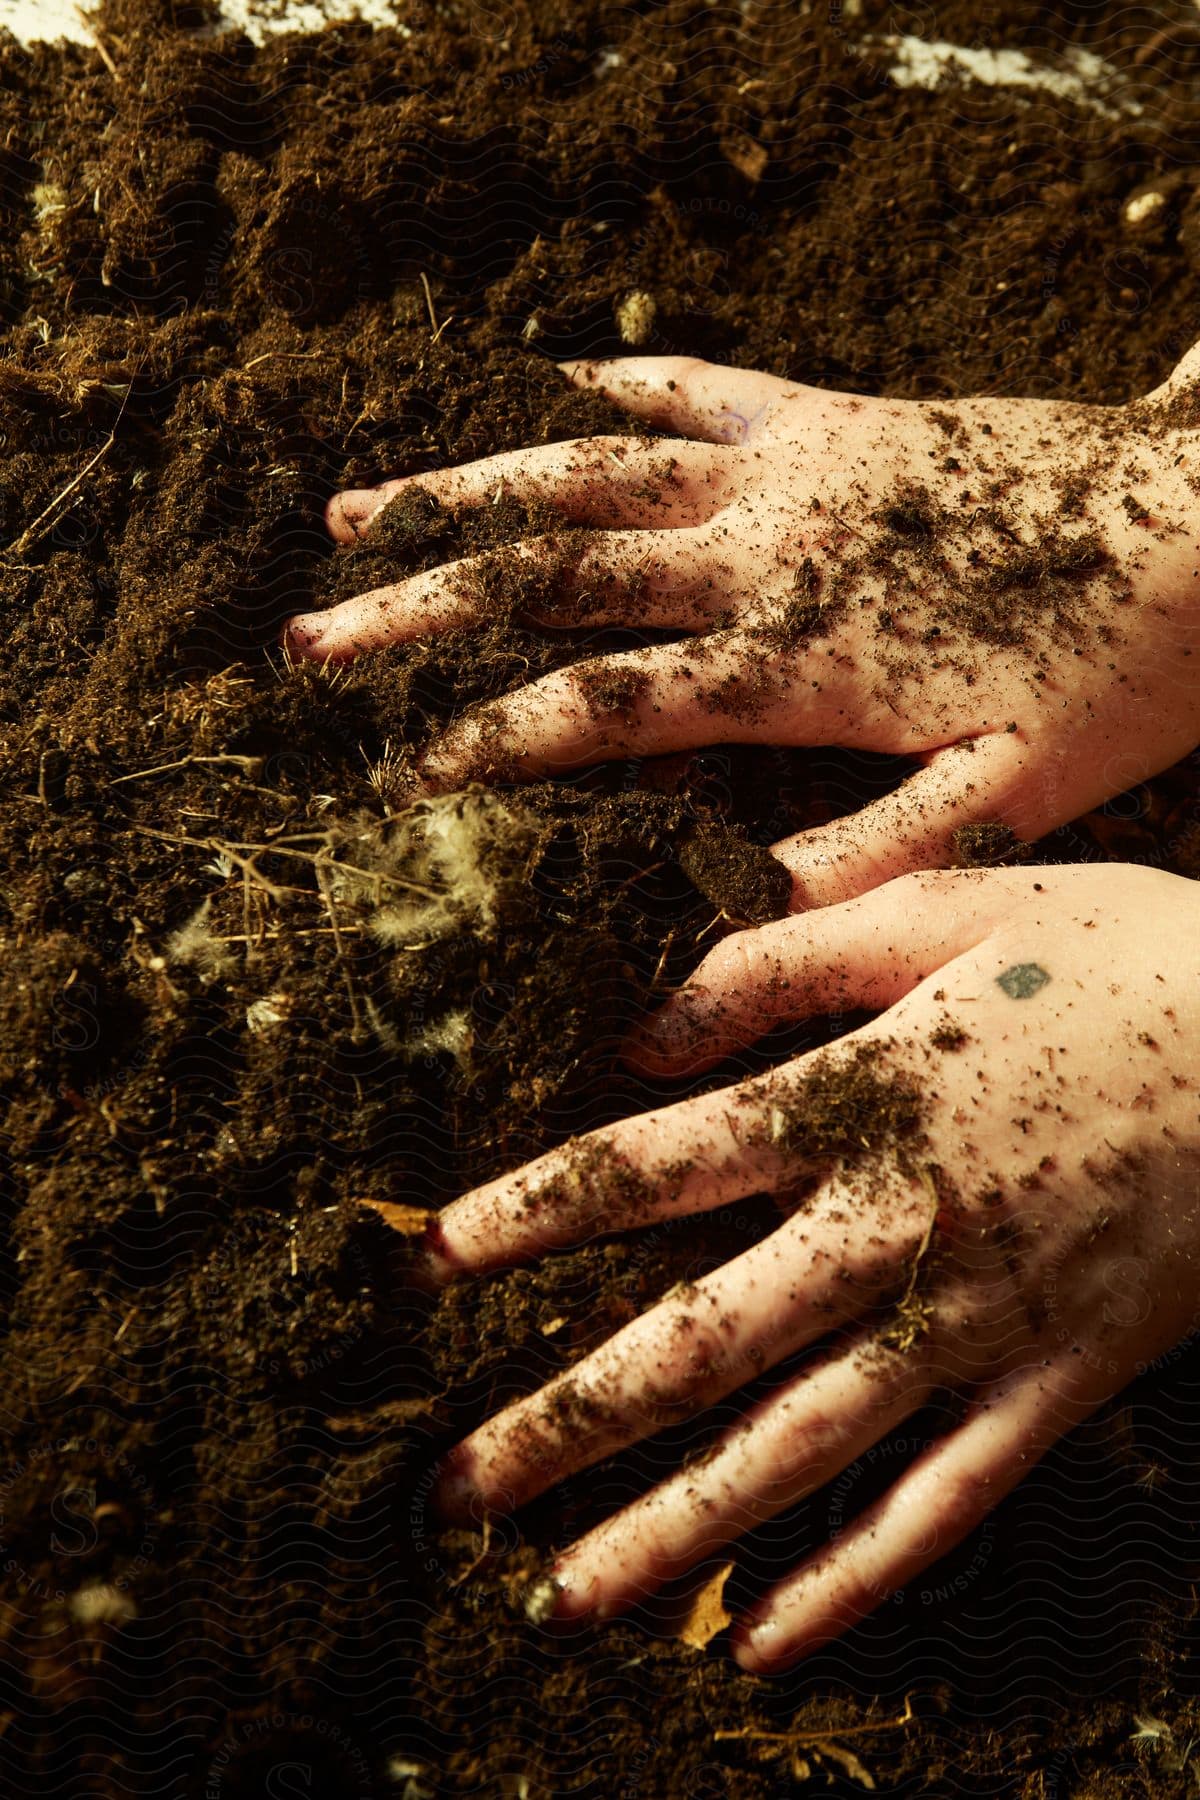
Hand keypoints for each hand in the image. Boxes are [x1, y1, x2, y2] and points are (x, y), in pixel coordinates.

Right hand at [284, 349, 1199, 906]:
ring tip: (362, 507)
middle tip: (313, 633)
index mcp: (790, 660)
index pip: (600, 703)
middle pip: (551, 577)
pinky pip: (703, 384)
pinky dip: (619, 383)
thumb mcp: (1006, 801)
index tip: (399, 769)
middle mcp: (763, 551)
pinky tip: (550, 385)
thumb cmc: (1119, 676)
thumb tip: (724, 934)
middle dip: (420, 610)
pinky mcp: (837, 414)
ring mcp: (792, 468)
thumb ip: (862, 861)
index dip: (487, 737)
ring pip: (593, 470)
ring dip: (469, 489)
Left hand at [423, 862, 1199, 1671]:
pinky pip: (941, 1507)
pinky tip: (766, 1643)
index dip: (529, 1215)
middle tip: (455, 1493)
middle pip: (696, 1341)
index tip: (431, 1262)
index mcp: (859, 1101)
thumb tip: (641, 1021)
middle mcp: (894, 1229)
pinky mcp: (1056, 1388)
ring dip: (671, 1530)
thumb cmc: (1127, 959)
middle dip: (564, 1421)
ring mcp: (976, 1325)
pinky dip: (852, 1580)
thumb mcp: (953, 907)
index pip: (650, 1168)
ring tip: (563, 1597)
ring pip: (796, 1451)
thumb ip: (785, 961)